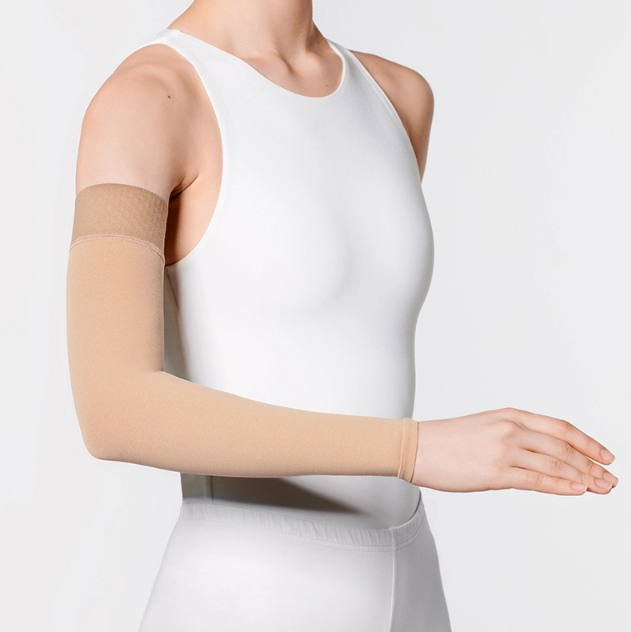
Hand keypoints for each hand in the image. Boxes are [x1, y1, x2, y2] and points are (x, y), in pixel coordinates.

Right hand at [411, 407, 617, 494]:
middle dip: (591, 464)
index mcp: (509, 415)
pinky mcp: (494, 472)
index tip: (606, 456)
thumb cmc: (446, 440)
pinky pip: (536, 480)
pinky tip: (576, 490)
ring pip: (555, 463)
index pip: (560, 428)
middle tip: (610, 478)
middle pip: (563, 446)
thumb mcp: (486, 426)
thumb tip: (544, 457)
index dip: (588, 443)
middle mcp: (510, 429)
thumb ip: (515, 437)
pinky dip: (560, 485)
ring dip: (583, 477)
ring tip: (601, 487)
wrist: (416, 447)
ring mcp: (503, 449)